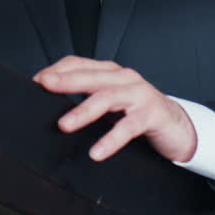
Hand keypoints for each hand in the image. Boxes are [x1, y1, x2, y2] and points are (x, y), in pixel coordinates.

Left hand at [33, 56, 197, 162]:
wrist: (177, 126)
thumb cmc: (138, 113)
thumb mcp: (111, 102)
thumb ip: (88, 98)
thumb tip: (51, 105)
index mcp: (111, 72)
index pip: (79, 63)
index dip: (57, 70)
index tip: (36, 81)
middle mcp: (124, 78)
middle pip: (91, 76)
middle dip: (65, 81)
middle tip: (44, 86)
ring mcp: (139, 94)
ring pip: (107, 98)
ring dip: (84, 111)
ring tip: (64, 125)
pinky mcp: (151, 114)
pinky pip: (128, 127)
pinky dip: (110, 139)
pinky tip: (96, 152)